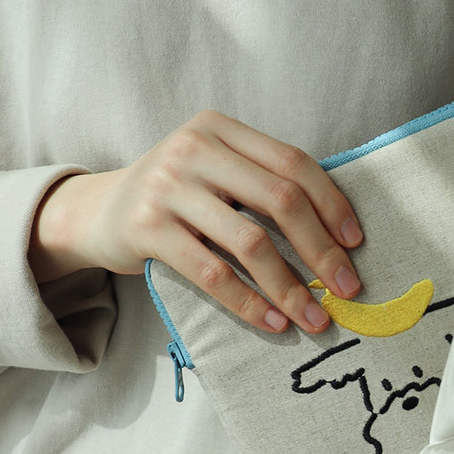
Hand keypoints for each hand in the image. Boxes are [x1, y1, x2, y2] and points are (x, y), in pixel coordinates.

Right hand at [29, 112, 364, 342]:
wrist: (97, 212)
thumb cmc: (173, 199)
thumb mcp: (212, 172)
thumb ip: (258, 184)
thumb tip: (332, 235)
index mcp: (220, 129)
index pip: (293, 163)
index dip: (332, 205)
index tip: (356, 245)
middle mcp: (194, 148)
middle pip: (280, 199)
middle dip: (321, 250)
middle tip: (346, 289)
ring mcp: (169, 187)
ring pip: (250, 242)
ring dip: (289, 287)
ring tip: (314, 318)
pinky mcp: (148, 229)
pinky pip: (212, 274)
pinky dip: (249, 303)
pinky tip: (273, 324)